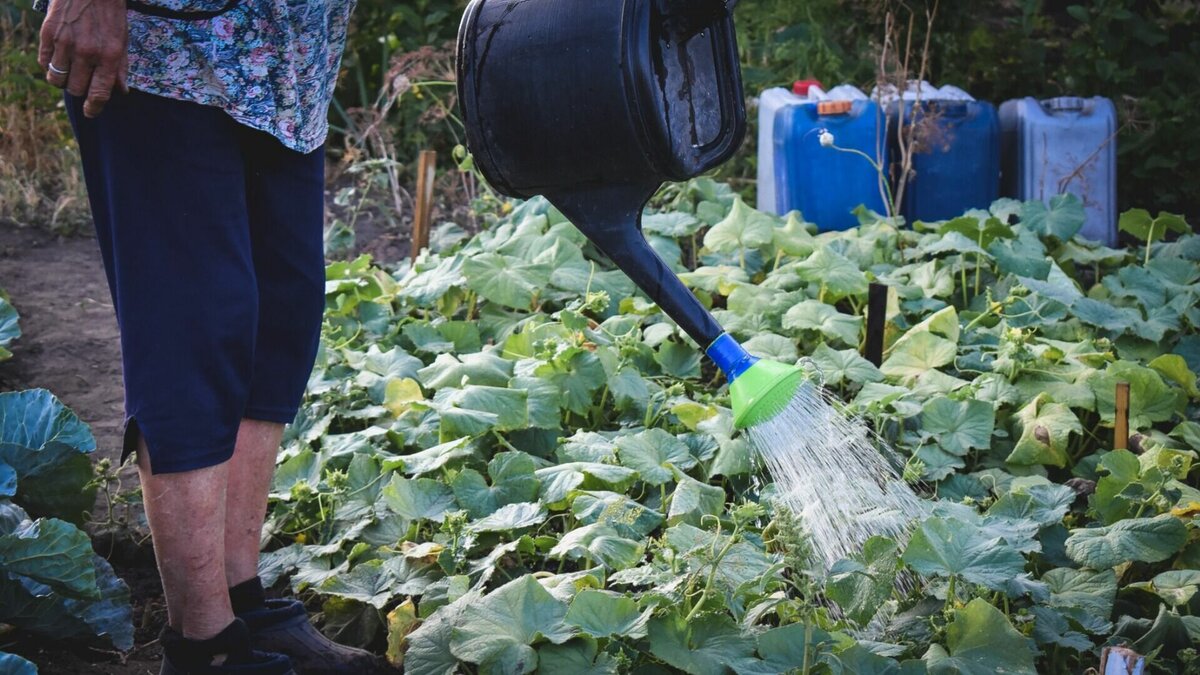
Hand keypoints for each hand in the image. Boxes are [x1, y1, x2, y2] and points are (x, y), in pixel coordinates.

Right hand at [38, 0, 128, 117]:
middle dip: (79, 89)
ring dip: (63, 79)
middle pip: (76, 89)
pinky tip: (58, 56)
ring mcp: (65, 43)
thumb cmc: (109, 13)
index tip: (91, 112)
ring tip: (69, 69)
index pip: (99, 93)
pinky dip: (50, 65)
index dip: (94, 108)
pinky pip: (44, 63)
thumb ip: (121, 67)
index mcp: (110, 56)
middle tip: (82, 79)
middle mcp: (87, 52)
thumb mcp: (123, 40)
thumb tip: (121, 92)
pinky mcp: (48, 34)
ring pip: (57, 80)